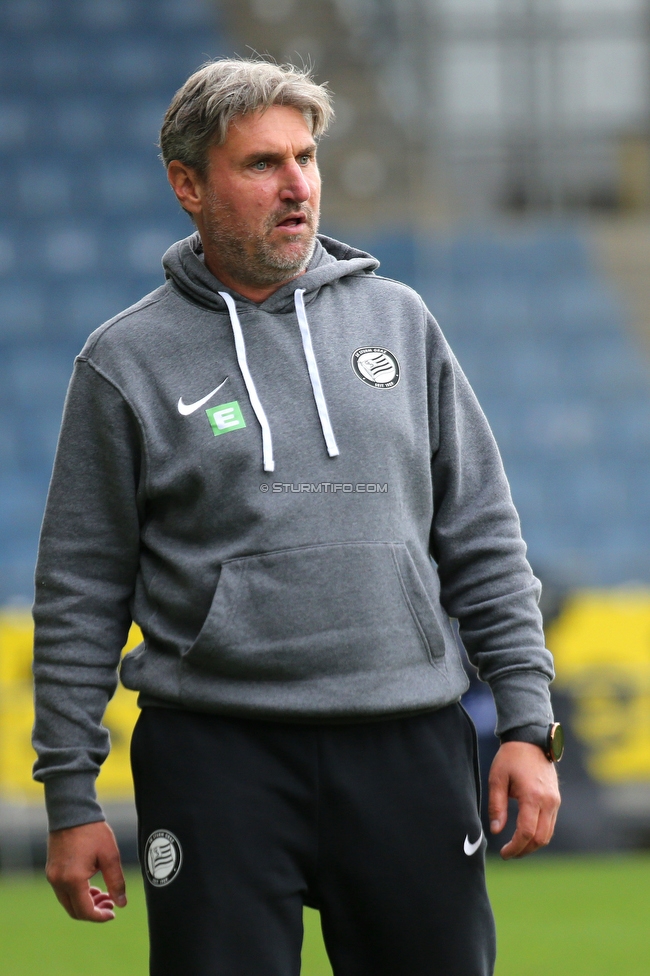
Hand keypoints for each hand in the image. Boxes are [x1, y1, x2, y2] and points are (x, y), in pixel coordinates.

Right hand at [46, 821, 126, 921]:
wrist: (72, 811)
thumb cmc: (93, 831)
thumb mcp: (110, 856)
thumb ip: (116, 882)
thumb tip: (122, 903)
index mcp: (73, 880)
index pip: (85, 911)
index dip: (100, 917)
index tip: (113, 913)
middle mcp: (58, 881)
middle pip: (74, 910)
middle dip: (93, 911)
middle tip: (110, 903)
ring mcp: (52, 876)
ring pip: (68, 902)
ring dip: (85, 903)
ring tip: (104, 894)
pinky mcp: (51, 870)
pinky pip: (63, 891)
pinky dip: (77, 894)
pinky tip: (91, 886)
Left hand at [488, 741, 560, 859]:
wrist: (531, 740)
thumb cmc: (511, 757)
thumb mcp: (497, 778)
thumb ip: (496, 806)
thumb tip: (496, 831)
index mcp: (532, 796)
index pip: (527, 832)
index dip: (515, 847)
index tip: (503, 854)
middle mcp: (548, 801)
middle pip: (540, 839)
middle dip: (524, 850)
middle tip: (508, 853)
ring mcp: (555, 801)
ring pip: (548, 834)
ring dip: (532, 845)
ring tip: (515, 847)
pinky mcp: (556, 800)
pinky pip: (550, 824)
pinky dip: (539, 834)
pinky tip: (525, 835)